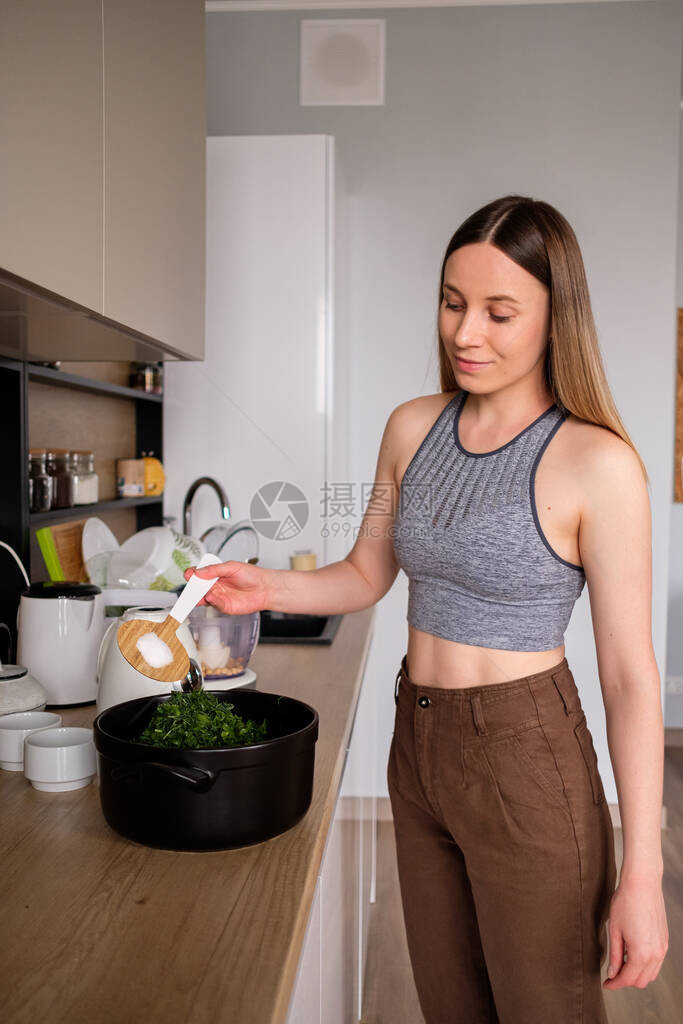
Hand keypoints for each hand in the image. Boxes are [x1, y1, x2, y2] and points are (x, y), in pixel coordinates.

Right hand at [183, 560, 282, 615]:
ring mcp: (219, 597)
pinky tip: (210, 596)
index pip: (199, 574)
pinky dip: (210, 601)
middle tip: (190, 585)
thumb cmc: (252, 575)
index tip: (189, 574)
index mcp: (215, 574)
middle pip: (198, 587)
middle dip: (192, 587)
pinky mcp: (224, 606)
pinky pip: (214, 604)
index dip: (192, 574)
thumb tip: (199, 572)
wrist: (265, 588)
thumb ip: (214, 569)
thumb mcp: (232, 567)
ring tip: (198, 592)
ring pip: (203, 597)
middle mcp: (215, 586)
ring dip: (199, 596)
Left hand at [603, 875, 668, 989]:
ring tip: (621, 962)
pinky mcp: (665, 941)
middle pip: (641, 981)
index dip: (615, 984)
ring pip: (651, 974)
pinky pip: (656, 963)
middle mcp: (656, 954)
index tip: (606, 984)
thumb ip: (615, 955)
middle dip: (625, 980)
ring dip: (636, 974)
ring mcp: (663, 948)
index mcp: (641, 953)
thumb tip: (613, 973)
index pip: (627, 979)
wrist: (642, 883)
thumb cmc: (625, 902)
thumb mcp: (615, 930)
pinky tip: (632, 953)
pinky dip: (645, 965)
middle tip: (611, 973)